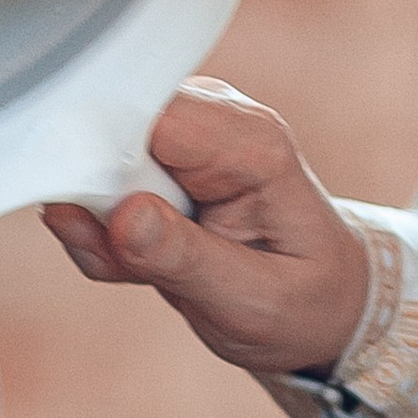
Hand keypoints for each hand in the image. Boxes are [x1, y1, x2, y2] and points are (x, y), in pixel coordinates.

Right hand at [41, 81, 370, 377]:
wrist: (323, 300)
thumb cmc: (304, 299)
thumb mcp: (253, 301)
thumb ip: (184, 259)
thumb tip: (124, 216)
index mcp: (252, 145)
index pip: (151, 116)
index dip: (107, 160)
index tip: (106, 218)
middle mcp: (216, 123)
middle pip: (111, 127)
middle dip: (99, 203)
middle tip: (131, 259)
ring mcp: (183, 138)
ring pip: (94, 160)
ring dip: (99, 225)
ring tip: (148, 266)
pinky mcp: (156, 160)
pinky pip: (96, 186)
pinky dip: (102, 234)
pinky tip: (143, 259)